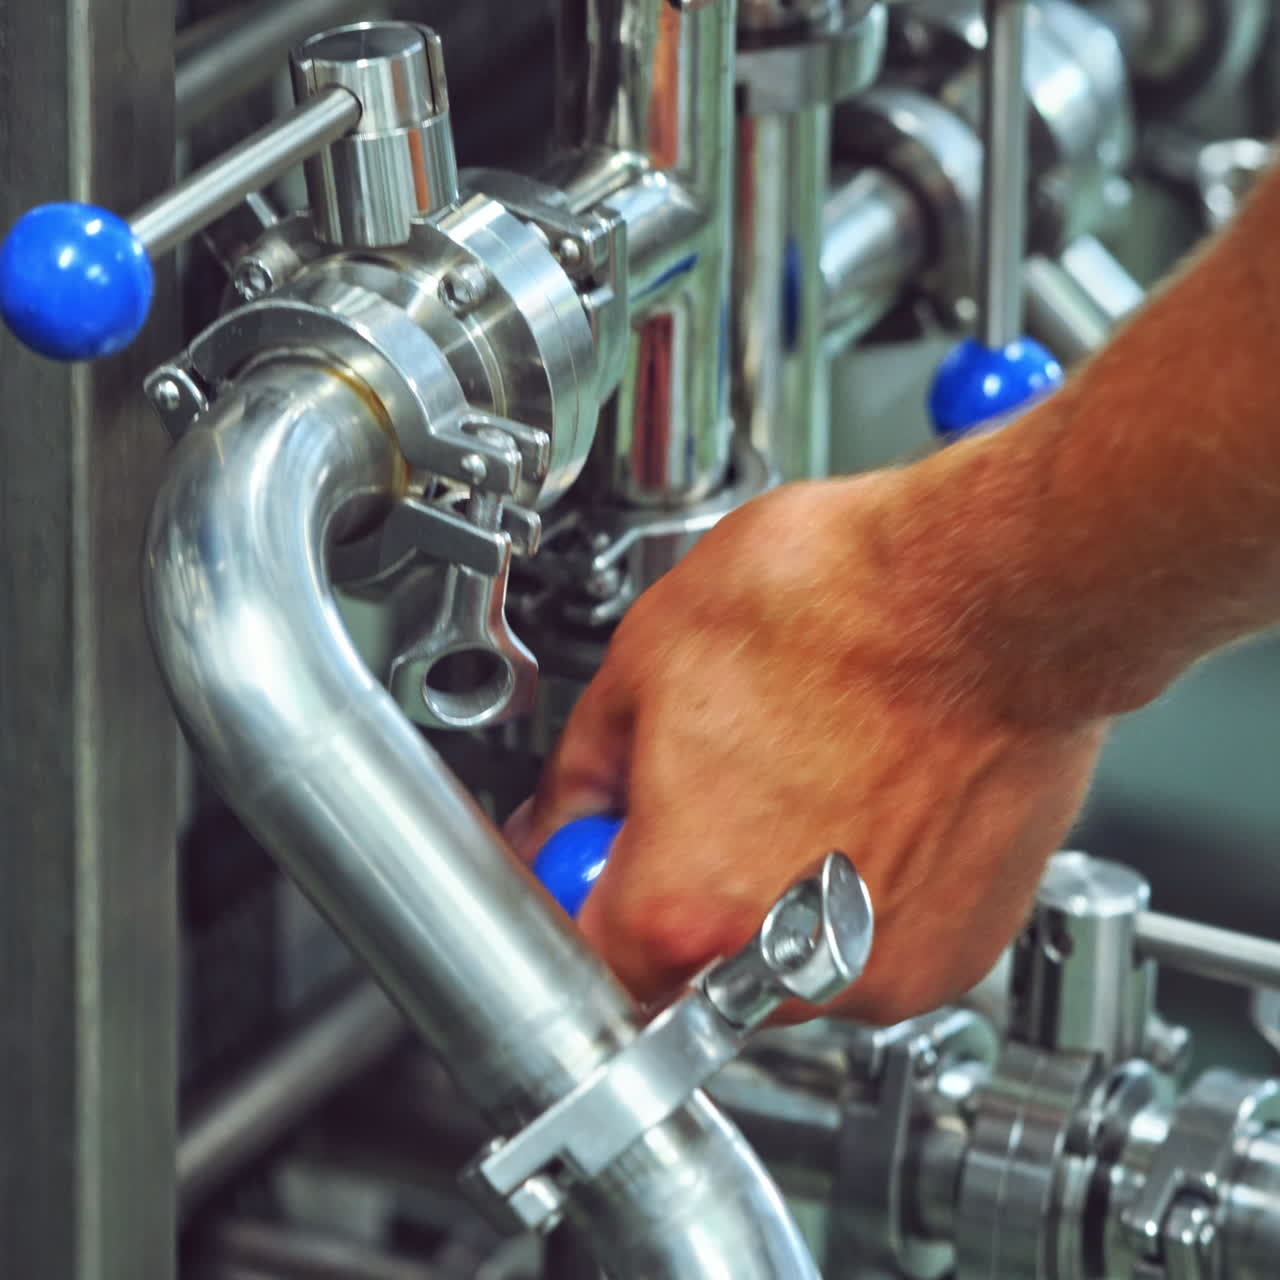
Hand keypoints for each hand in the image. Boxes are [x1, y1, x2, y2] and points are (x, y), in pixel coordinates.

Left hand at [508, 471, 1106, 1023]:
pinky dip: (854, 898)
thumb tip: (559, 823)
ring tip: (804, 778)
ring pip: (781, 965)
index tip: (598, 857)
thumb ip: (578, 778)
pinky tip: (864, 803)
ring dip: (772, 896)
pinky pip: (868, 950)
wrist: (989, 591)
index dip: (580, 897)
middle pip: (688, 968)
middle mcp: (788, 964)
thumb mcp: (646, 660)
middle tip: (715, 789)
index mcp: (687, 903)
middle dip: (682, 890)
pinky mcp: (955, 953)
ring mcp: (881, 967)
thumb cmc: (838, 605)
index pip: (584, 963)